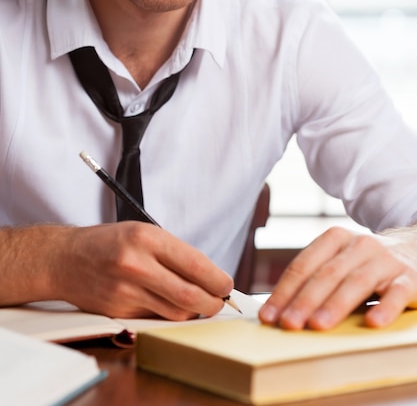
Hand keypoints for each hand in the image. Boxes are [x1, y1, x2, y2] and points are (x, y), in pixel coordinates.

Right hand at [0, 223, 232, 319]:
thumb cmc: (109, 242)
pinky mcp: (118, 311)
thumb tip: (209, 277)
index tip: (226, 285)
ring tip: (198, 303)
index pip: (196, 264)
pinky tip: (169, 304)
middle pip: (190, 296)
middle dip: (213, 303)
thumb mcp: (143, 232)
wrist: (66, 258)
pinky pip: (155, 319)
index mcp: (147, 238)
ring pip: (175, 313)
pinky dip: (167, 315)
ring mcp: (126, 291)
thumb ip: (174, 253)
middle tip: (219, 302)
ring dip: (193, 312)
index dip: (218, 280)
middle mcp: (137, 264)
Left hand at [258, 225, 416, 329]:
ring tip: (317, 326)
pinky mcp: (409, 278)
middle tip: (288, 324)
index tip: (268, 316)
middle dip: (304, 300)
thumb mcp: (340, 262)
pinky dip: (385, 308)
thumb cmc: (365, 264)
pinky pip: (396, 293)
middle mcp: (358, 245)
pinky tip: (372, 323)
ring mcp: (385, 260)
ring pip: (356, 282)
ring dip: (335, 305)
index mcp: (335, 239)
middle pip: (326, 274)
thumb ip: (315, 280)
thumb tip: (278, 311)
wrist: (414, 250)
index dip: (284, 291)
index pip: (303, 266)